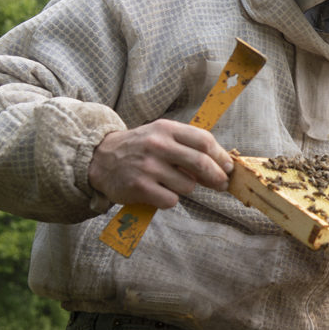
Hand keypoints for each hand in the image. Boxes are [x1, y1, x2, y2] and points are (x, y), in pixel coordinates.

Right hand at [87, 119, 233, 208]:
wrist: (100, 159)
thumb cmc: (140, 148)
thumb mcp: (161, 135)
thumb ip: (188, 145)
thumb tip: (222, 165)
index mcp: (166, 129)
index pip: (204, 141)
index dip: (221, 157)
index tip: (228, 167)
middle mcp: (157, 145)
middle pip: (201, 163)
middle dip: (217, 177)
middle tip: (221, 184)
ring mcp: (148, 167)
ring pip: (188, 185)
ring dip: (187, 188)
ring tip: (172, 182)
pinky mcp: (140, 187)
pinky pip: (171, 200)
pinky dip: (170, 199)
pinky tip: (159, 192)